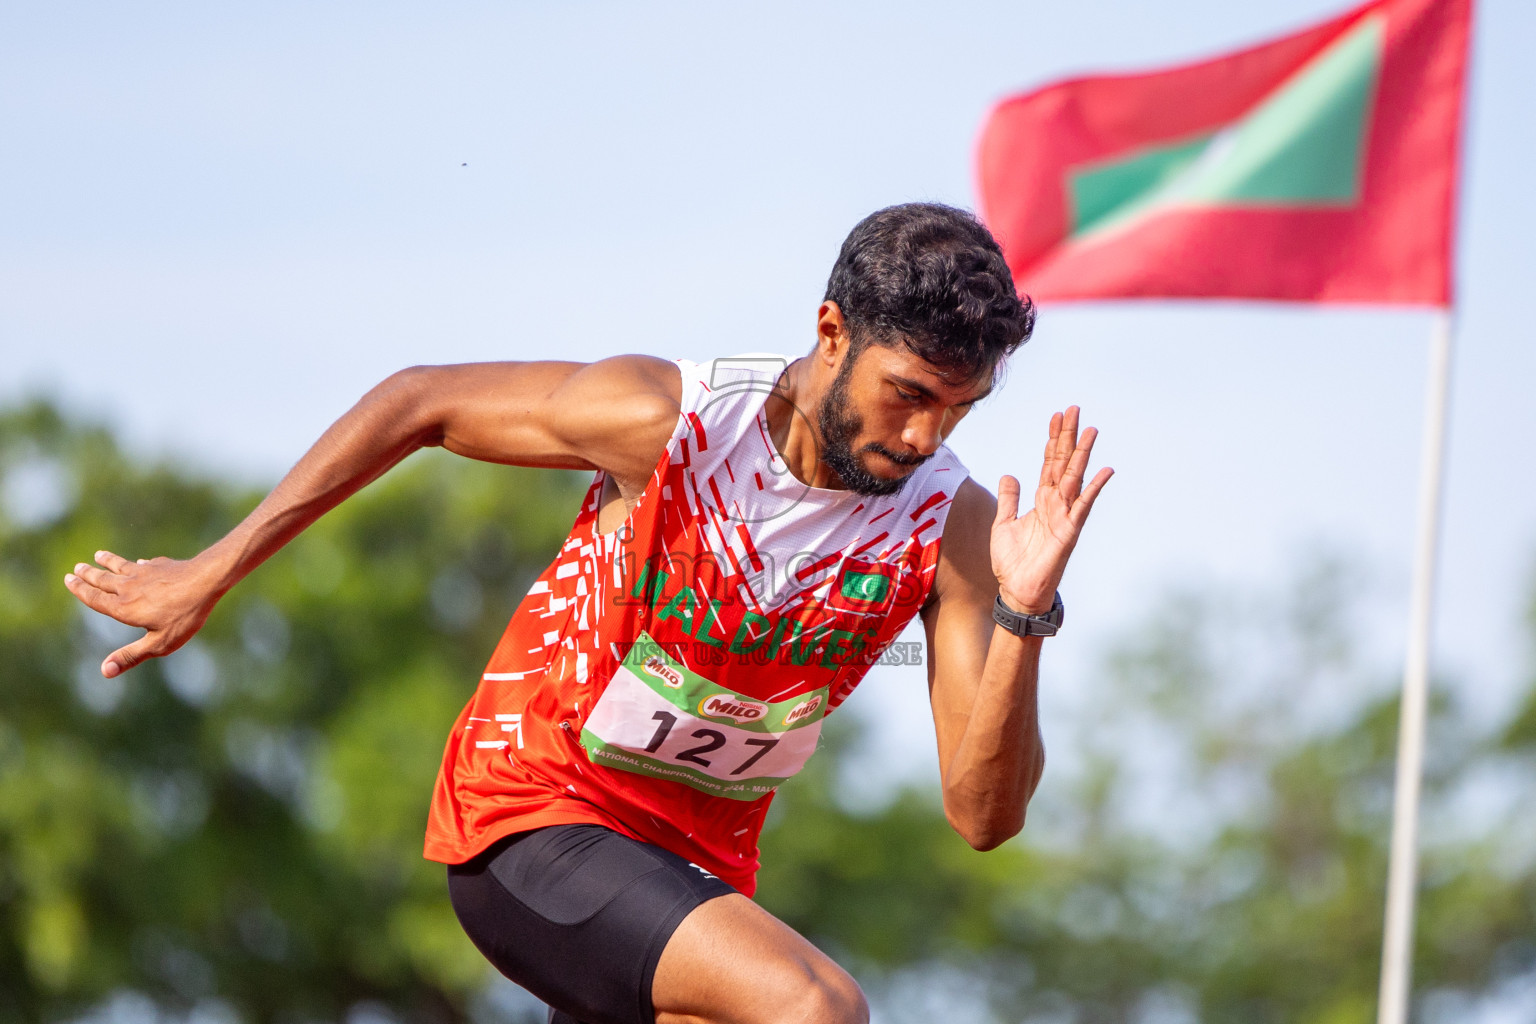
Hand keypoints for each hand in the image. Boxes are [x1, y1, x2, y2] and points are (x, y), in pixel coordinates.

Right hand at [64, 550, 223, 677]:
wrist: (206, 581)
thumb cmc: (184, 615)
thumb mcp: (159, 643)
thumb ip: (132, 656)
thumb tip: (104, 672)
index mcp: (124, 608)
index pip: (95, 599)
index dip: (80, 590)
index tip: (68, 579)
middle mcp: (129, 588)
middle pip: (104, 580)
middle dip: (89, 574)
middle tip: (77, 566)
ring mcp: (145, 573)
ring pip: (121, 566)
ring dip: (108, 561)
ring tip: (98, 555)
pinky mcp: (161, 566)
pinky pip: (145, 564)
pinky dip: (138, 564)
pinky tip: (140, 562)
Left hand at [991, 407, 1112, 613]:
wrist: (1017, 591)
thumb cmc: (1012, 562)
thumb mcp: (1003, 523)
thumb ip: (1009, 499)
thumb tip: (1009, 476)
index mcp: (1041, 500)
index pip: (1049, 462)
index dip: (1053, 439)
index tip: (1057, 416)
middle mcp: (1055, 504)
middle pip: (1063, 462)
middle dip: (1068, 436)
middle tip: (1074, 409)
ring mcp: (1064, 515)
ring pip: (1074, 478)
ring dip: (1082, 454)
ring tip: (1091, 429)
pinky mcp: (1069, 531)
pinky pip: (1083, 506)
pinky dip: (1094, 488)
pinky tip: (1105, 470)